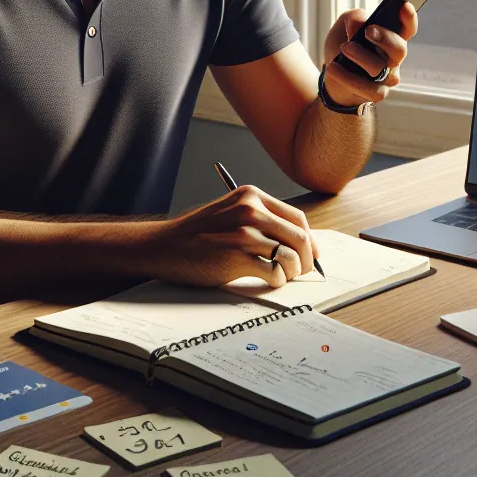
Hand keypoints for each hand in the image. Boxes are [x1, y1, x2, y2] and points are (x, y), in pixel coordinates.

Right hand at [149, 185, 319, 288]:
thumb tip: (299, 242)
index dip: (309, 240)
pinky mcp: (236, 257)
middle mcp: (250, 210)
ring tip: (283, 276)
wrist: (165, 246)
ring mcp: (243, 233)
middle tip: (303, 271)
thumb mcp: (231, 213)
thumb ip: (261, 220)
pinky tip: (268, 279)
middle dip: (306, 259)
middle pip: (299, 237)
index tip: (311, 254)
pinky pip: (274, 272)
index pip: (298, 218)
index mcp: (251, 196)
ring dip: (292, 271)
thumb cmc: (198, 234)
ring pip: (289, 256)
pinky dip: (277, 280)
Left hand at [320, 2, 417, 107]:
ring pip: (380, 69)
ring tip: (344, 48)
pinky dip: (348, 78)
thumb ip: (354, 17)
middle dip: (385, 38)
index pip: (407, 28)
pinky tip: (334, 68)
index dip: (409, 18)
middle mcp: (394, 58)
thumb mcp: (344, 25)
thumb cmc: (344, 45)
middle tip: (368, 31)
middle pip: (399, 49)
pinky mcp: (377, 93)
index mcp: (391, 37)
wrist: (332, 73)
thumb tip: (360, 25)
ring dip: (361, 57)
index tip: (404, 6)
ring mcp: (388, 77)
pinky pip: (368, 88)